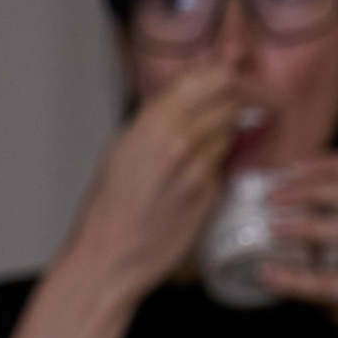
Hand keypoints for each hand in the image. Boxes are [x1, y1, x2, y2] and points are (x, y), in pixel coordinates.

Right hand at [66, 66, 239, 303]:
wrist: (107, 260)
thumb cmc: (107, 207)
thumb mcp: (121, 146)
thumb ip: (156, 115)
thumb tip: (187, 92)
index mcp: (155, 122)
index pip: (212, 77)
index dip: (217, 78)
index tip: (214, 85)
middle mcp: (182, 140)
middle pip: (229, 100)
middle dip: (223, 104)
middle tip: (209, 118)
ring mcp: (201, 169)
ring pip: (230, 132)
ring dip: (219, 137)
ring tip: (192, 157)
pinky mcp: (211, 196)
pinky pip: (223, 167)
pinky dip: (213, 169)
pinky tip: (188, 185)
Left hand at [262, 152, 337, 337]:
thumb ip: (317, 253)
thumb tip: (270, 238)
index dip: (331, 163)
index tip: (293, 167)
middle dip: (311, 187)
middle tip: (272, 196)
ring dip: (306, 225)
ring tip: (273, 227)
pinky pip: (328, 283)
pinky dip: (294, 279)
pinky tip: (268, 276)